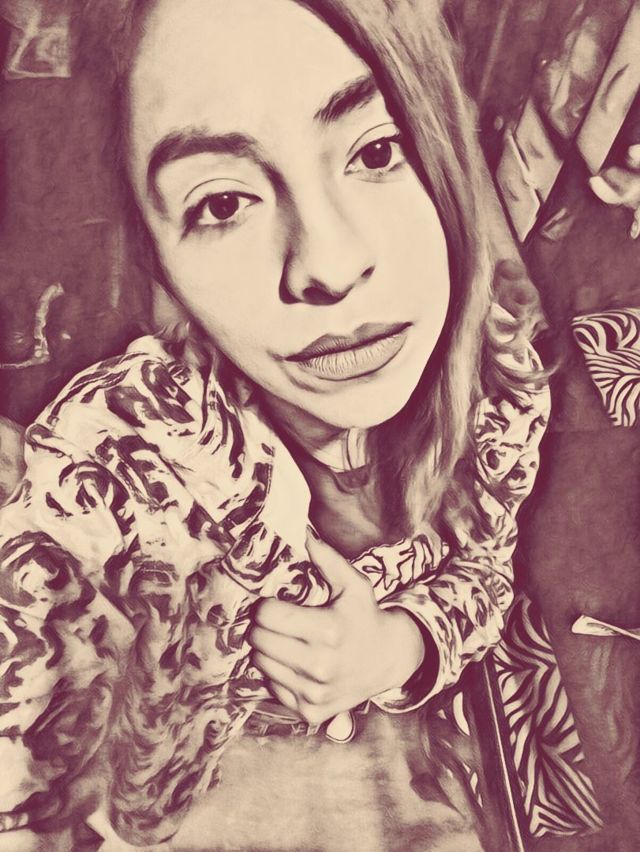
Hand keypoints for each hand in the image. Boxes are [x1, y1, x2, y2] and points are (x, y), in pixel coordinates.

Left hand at [248, 529, 424, 724]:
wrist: (389, 660)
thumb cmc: (365, 617)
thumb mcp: (353, 584)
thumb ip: (326, 559)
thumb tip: (303, 532)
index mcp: (328, 630)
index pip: (268, 615)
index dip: (267, 605)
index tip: (275, 603)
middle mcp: (319, 665)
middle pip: (258, 640)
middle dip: (262, 627)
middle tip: (276, 621)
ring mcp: (313, 692)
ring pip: (261, 664)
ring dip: (267, 650)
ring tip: (286, 641)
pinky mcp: (309, 711)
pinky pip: (272, 687)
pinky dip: (278, 674)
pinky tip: (295, 663)